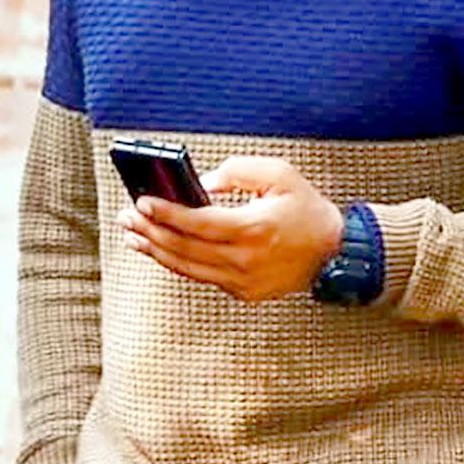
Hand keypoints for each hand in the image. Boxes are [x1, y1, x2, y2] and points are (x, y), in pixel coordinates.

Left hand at [117, 156, 343, 301]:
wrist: (335, 252)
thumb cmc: (306, 209)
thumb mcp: (279, 174)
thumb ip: (239, 171)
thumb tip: (204, 183)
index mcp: (253, 228)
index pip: (197, 223)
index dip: (166, 214)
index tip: (142, 203)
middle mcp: (245, 259)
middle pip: (185, 248)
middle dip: (150, 231)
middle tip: (127, 218)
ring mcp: (243, 281)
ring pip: (187, 268)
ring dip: (156, 251)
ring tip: (132, 236)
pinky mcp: (243, 292)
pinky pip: (202, 277)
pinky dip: (178, 262)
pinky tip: (160, 249)